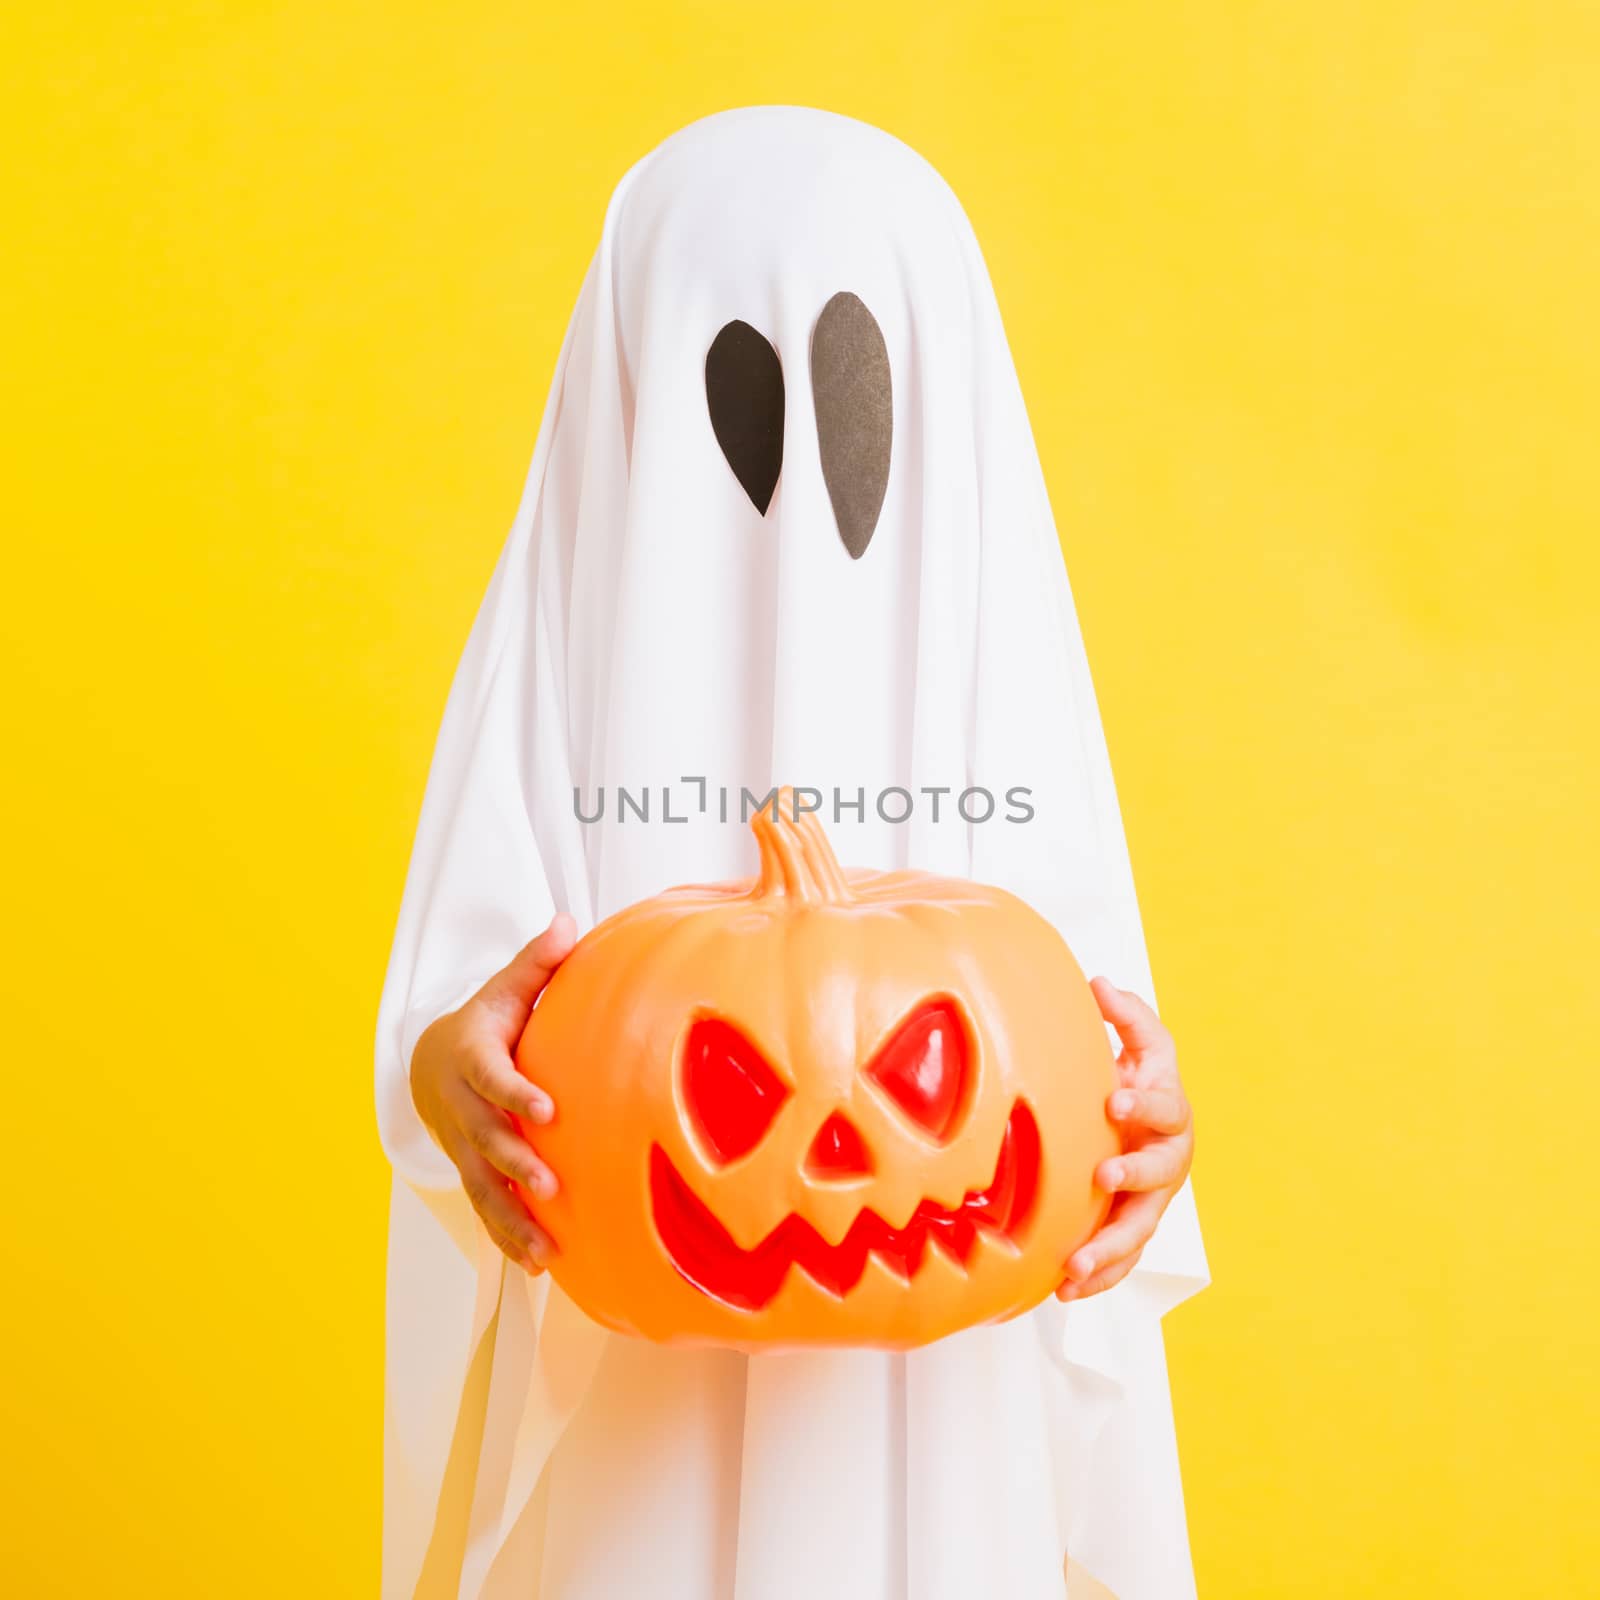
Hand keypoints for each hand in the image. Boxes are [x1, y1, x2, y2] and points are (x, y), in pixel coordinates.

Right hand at [410, 915, 576, 1273]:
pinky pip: (486, 1210)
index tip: (547, 1110)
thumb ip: (538, 962)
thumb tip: (568, 922)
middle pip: (485, 1140)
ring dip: (512, 1219)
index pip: (492, 1078)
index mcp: (473, 1059)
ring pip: (483, 1187)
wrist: (434, 1060)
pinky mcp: (471, 1173)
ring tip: (545, 1249)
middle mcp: (463, 1109)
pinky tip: (541, 1266)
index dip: (515, 1095)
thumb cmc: (488, 1021)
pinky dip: (508, 1238)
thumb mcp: (507, 987)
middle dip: (515, 1164)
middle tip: (549, 1184)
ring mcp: (463, 1147)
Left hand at [1057, 977, 1193, 1301]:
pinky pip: (1122, 1259)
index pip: (1165, 1106)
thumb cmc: (1138, 1080)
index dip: (1144, 1103)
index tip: (1116, 1101)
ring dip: (1110, 1249)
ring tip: (1075, 1265)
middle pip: (1159, 1176)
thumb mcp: (1141, 1045)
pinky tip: (1064, 1291)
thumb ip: (1127, 1017)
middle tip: (1102, 1177)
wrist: (1143, 1123)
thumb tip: (1100, 983)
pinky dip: (1098, 1276)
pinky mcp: (1132, 1226)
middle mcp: (1168, 1159)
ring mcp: (1152, 1199)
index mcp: (1170, 1112)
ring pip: (1139, 1229)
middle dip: (1132, 1178)